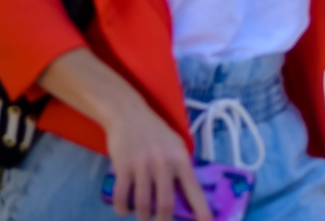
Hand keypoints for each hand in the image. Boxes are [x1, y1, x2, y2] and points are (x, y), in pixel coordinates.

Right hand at [105, 102, 212, 220]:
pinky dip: (123, 209)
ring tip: (143, 218)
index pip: (194, 191)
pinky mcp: (123, 167)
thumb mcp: (176, 145)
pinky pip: (122, 197)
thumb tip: (188, 194)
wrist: (129, 114)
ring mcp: (143, 166)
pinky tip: (125, 210)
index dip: (202, 212)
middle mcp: (164, 163)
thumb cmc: (155, 131)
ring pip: (143, 205)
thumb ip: (182, 167)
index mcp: (181, 159)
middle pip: (166, 205)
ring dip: (143, 217)